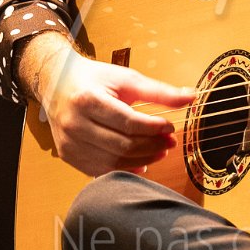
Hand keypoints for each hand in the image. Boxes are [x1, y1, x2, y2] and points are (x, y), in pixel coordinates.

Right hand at [23, 33, 194, 175]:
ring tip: (159, 151)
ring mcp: (70, 143)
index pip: (128, 122)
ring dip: (142, 159)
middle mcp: (75, 123)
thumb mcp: (127, 79)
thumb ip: (159, 91)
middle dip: (151, 146)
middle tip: (169, 142)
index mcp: (87, 100)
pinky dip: (124, 168)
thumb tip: (192, 97)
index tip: (169, 127)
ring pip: (113, 162)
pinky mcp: (68, 155)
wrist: (57, 84)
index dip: (153, 128)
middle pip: (122, 145)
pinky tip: (140, 161)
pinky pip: (101, 170)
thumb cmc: (94, 80)